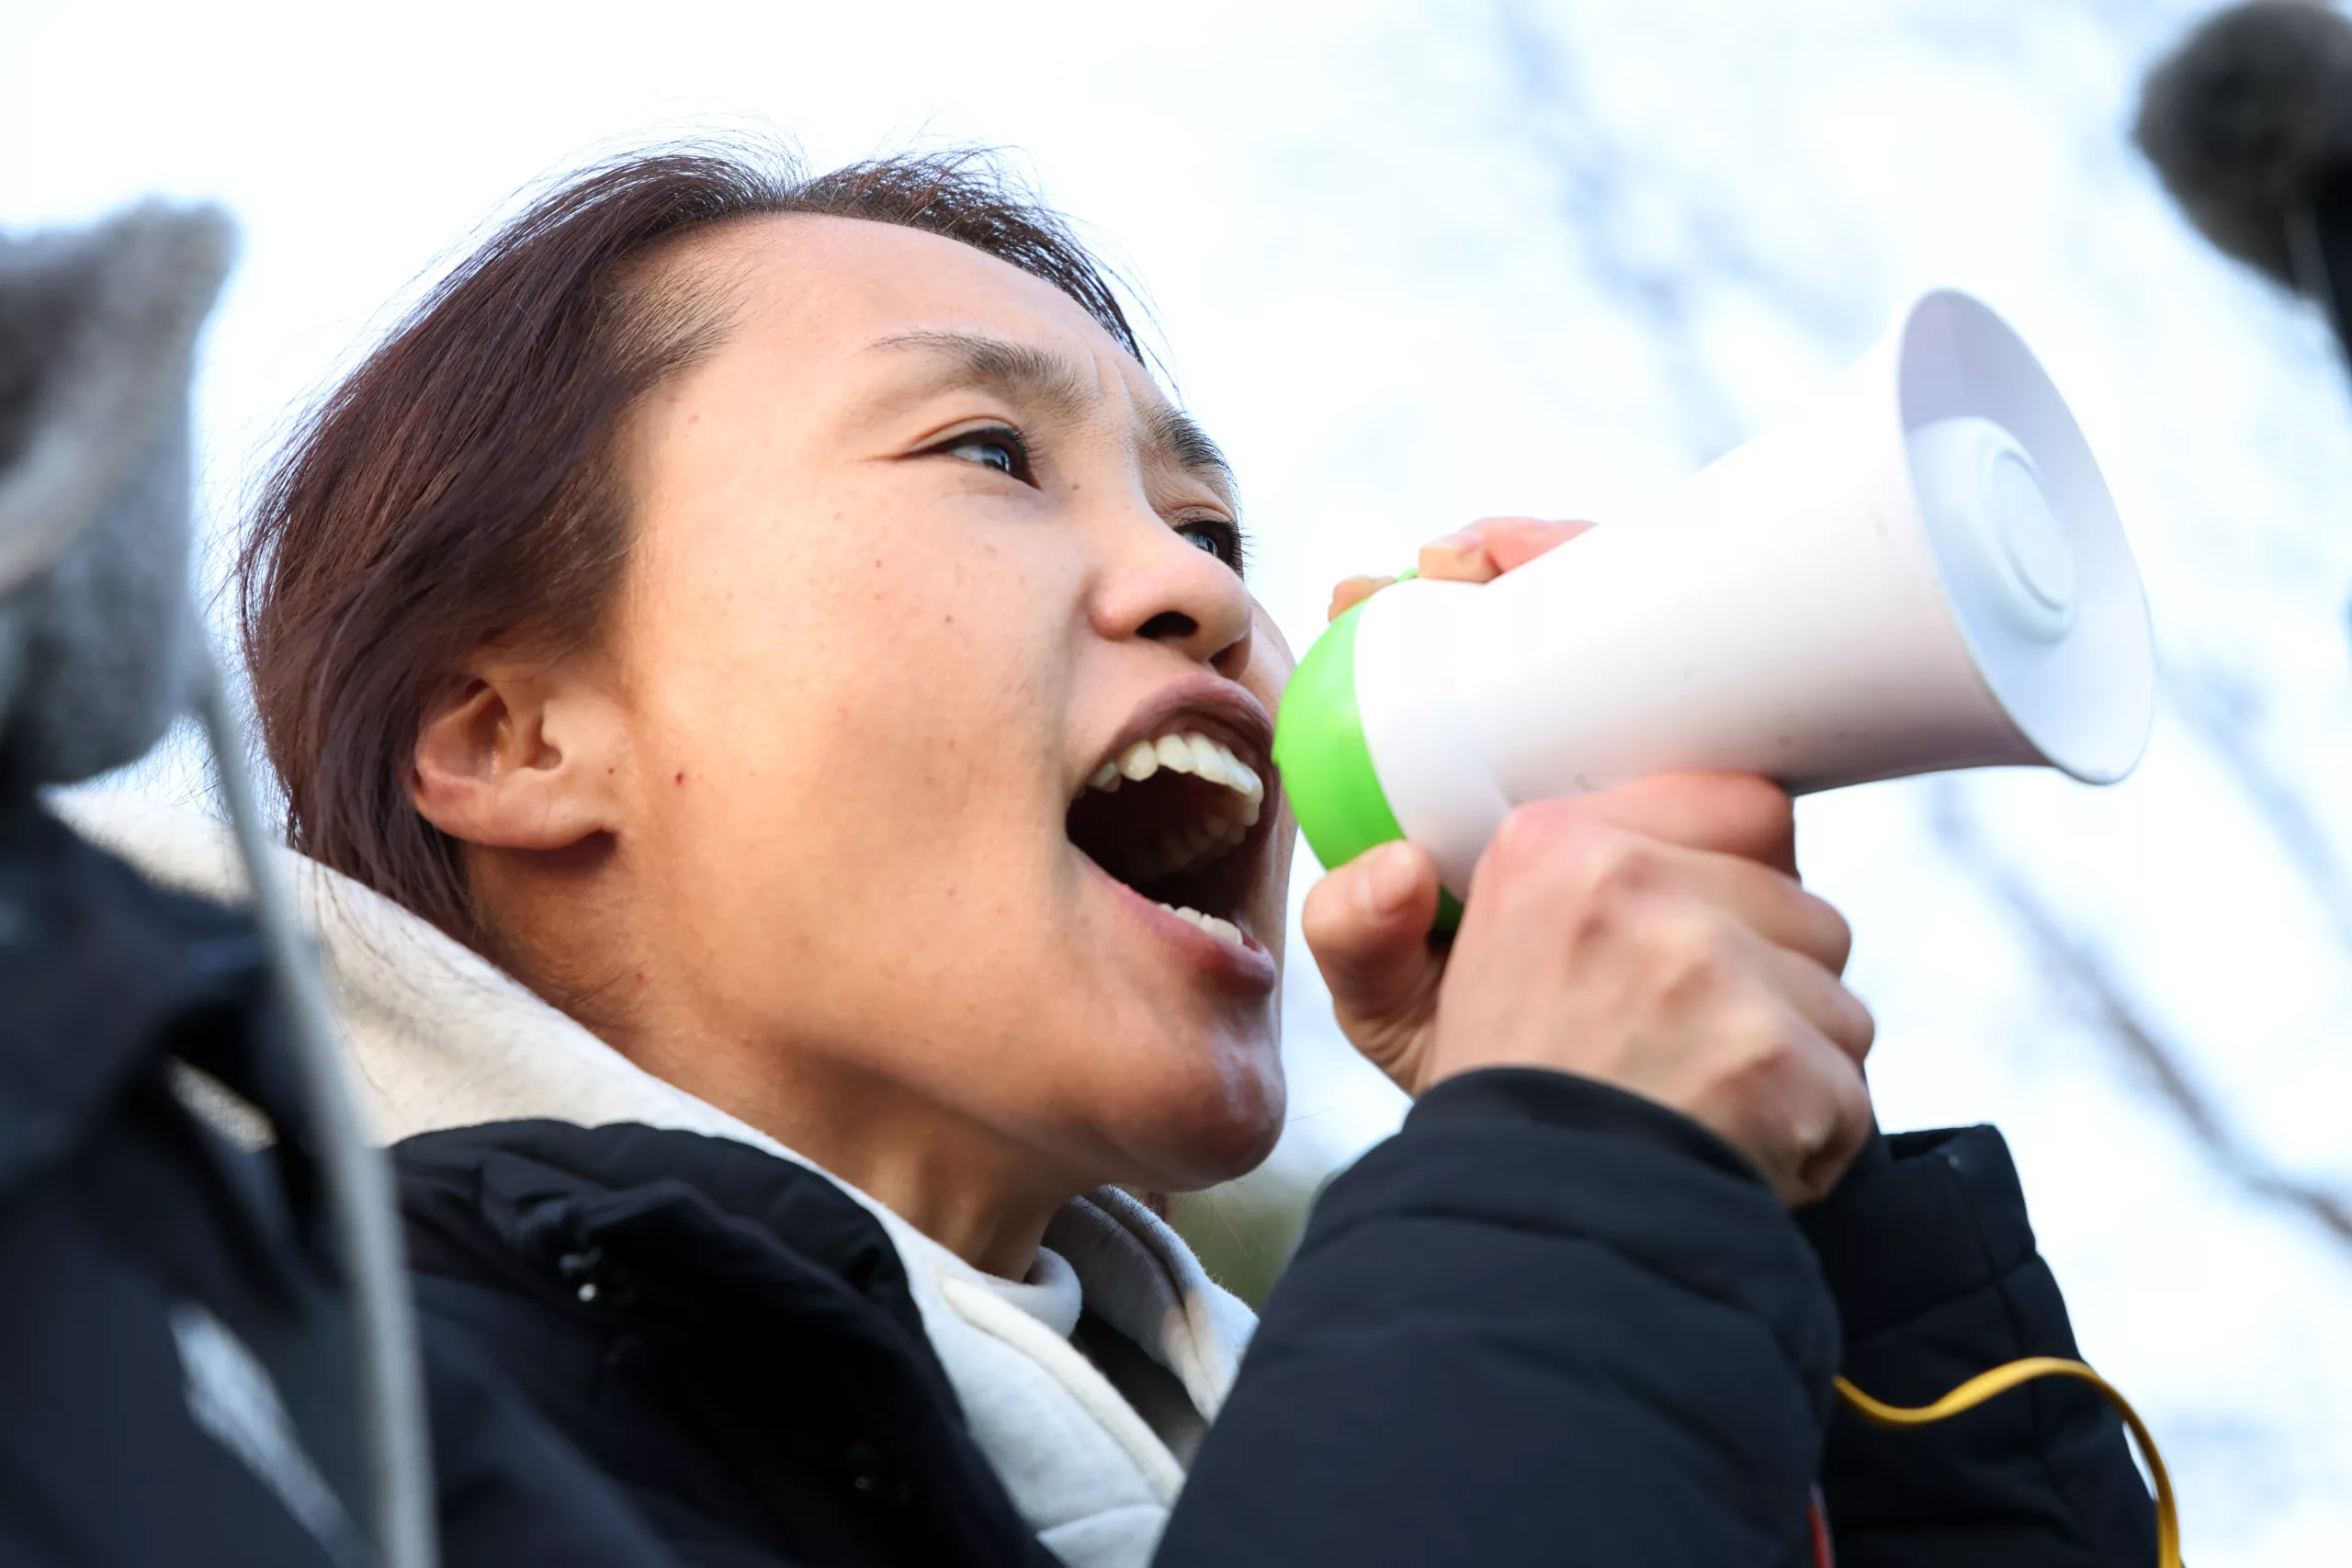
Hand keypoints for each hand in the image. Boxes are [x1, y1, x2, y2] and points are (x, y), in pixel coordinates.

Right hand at [1300, 520, 1874, 1204]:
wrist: (1526, 1252)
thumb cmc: (1487, 1120)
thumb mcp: (1391, 1012)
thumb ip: (1363, 924)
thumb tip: (1396, 867)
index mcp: (1553, 850)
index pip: (1745, 806)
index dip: (1735, 877)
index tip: (1690, 934)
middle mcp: (1635, 889)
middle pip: (1796, 905)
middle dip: (1764, 978)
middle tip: (1681, 1042)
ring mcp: (1714, 971)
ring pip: (1831, 993)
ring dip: (1794, 1057)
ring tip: (1706, 1102)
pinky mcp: (1778, 1059)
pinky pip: (1847, 1083)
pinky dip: (1812, 1137)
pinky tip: (1740, 1154)